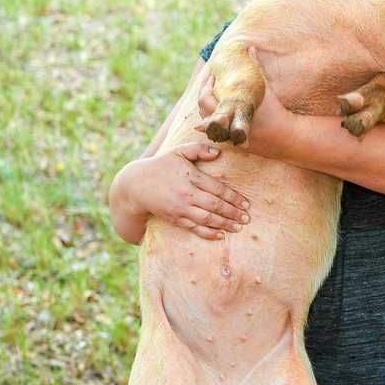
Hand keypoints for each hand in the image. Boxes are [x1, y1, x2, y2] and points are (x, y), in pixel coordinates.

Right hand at [109, 142, 250, 240]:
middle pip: (215, 205)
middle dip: (233, 213)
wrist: (137, 185)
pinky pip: (194, 228)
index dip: (234, 197)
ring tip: (238, 227)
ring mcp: (181, 208)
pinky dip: (208, 233)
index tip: (246, 203)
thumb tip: (218, 153)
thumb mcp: (178, 151)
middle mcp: (187, 194)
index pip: (218, 189)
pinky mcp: (175, 218)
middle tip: (247, 218)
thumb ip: (198, 149)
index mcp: (191, 176)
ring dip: (225, 224)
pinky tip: (220, 234)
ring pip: (207, 219)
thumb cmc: (162, 165)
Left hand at [197, 52, 291, 157]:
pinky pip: (217, 134)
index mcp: (230, 109)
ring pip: (207, 123)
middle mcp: (225, 124)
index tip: (211, 77)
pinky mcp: (233, 143)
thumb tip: (250, 47)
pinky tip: (211, 118)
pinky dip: (213, 124)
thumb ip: (255, 67)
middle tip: (208, 86)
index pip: (205, 97)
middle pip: (202, 110)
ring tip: (209, 98)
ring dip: (206, 111)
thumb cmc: (274, 110)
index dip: (205, 85)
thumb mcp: (263, 88)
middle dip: (203, 97)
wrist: (285, 137)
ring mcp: (228, 135)